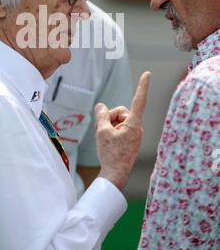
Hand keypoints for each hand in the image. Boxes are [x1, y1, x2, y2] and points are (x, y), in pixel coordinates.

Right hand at [95, 71, 150, 191]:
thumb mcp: (102, 131)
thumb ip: (101, 115)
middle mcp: (137, 127)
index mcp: (134, 124)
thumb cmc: (111, 154)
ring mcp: (134, 134)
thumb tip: (101, 106)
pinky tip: (106, 142)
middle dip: (109, 117)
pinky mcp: (130, 140)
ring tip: (103, 138)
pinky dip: (111, 132)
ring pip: (118, 120)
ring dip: (108, 126)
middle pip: (120, 112)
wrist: (115, 175)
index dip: (142, 85)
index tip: (148, 74)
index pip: (139, 100)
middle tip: (101, 130)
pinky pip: (119, 129)